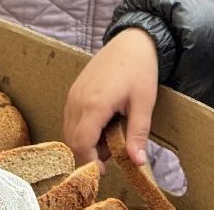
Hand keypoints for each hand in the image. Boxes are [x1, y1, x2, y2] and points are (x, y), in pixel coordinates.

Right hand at [64, 28, 159, 167]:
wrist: (132, 41)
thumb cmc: (140, 70)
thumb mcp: (144, 104)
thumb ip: (137, 134)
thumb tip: (137, 163)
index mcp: (93, 105)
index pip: (81, 145)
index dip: (90, 163)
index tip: (105, 171)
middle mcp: (77, 100)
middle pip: (72, 140)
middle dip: (89, 153)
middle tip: (112, 152)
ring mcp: (73, 94)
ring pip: (70, 130)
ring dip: (86, 141)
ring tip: (110, 136)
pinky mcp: (74, 89)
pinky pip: (71, 117)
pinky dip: (83, 128)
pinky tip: (103, 123)